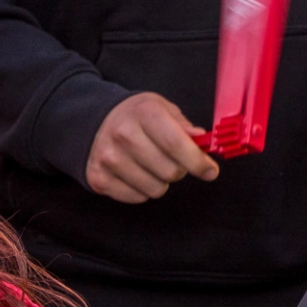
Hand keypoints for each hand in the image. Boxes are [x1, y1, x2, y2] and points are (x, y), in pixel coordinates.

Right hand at [85, 92, 220, 203]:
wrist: (96, 123)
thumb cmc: (136, 117)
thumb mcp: (162, 109)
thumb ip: (183, 126)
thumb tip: (202, 141)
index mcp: (144, 113)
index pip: (176, 144)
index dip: (197, 162)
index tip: (210, 171)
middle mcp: (123, 135)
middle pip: (169, 171)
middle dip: (179, 171)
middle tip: (173, 162)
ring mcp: (108, 159)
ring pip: (155, 189)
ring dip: (160, 182)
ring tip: (151, 167)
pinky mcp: (99, 178)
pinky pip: (137, 198)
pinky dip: (142, 190)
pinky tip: (136, 174)